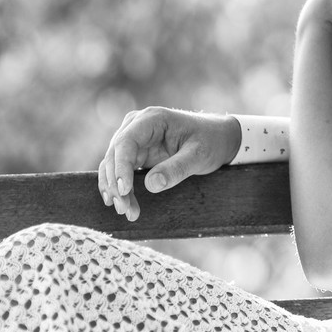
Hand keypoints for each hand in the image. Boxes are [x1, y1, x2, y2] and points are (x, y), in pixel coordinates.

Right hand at [98, 107, 241, 220]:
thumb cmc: (211, 141)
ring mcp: (134, 140)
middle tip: (125, 209)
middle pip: (114, 156)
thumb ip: (177, 168)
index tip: (124, 190)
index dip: (120, 167)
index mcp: (152, 119)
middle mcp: (136, 126)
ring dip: (115, 190)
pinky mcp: (136, 153)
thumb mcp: (199, 154)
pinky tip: (123, 205)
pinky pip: (120, 171)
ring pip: (113, 166)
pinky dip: (120, 189)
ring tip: (126, 212)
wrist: (219, 138)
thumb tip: (151, 185)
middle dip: (116, 184)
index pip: (126, 142)